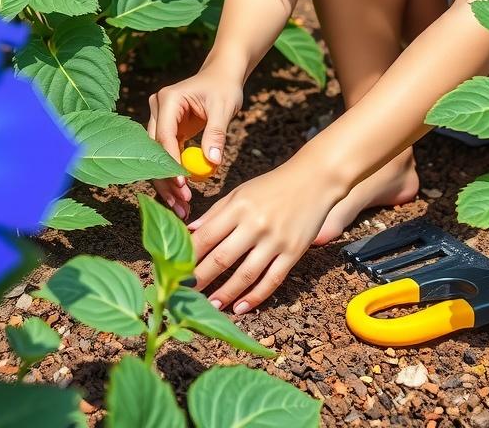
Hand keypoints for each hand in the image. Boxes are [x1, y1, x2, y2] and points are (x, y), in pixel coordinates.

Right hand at [147, 68, 242, 220]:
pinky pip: (167, 157)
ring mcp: (160, 120)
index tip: (182, 185)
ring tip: (182, 208)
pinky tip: (182, 197)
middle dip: (167, 179)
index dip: (171, 163)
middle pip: (155, 151)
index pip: (164, 136)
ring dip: (169, 183)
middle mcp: (158, 109)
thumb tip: (212, 161)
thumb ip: (216, 133)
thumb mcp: (224, 108)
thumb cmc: (224, 87)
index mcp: (168, 100)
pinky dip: (175, 175)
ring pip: (157, 158)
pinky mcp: (167, 130)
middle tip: (181, 205)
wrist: (222, 75)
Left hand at [187, 156, 343, 313]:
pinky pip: (272, 280)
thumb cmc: (272, 185)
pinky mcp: (293, 253)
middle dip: (201, 278)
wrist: (314, 180)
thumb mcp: (241, 192)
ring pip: (246, 274)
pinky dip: (256, 297)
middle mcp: (255, 224)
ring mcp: (276, 241)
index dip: (189, 255)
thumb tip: (189, 231)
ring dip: (226, 293)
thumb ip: (215, 212)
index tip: (174, 268)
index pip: (207, 236)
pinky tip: (241, 307)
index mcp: (238, 207)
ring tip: (210, 305)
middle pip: (222, 258)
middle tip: (184, 293)